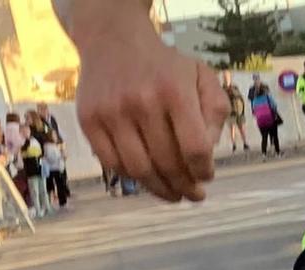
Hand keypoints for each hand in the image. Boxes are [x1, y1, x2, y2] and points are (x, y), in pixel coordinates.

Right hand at [72, 7, 228, 202]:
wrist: (113, 39)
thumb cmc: (166, 66)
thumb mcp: (201, 77)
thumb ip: (215, 112)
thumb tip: (208, 153)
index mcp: (174, 91)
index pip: (195, 149)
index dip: (204, 171)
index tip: (207, 176)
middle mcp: (141, 101)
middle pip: (168, 164)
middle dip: (185, 187)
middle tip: (193, 195)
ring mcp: (111, 111)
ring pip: (139, 170)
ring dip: (160, 190)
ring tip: (173, 194)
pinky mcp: (88, 119)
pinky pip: (112, 164)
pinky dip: (132, 178)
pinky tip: (146, 178)